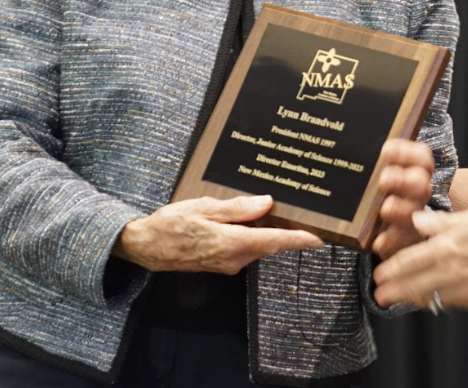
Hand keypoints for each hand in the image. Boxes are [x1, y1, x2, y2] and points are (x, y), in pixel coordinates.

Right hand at [112, 195, 323, 274]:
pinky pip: (245, 247)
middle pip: (269, 242)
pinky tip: (247, 218)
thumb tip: (267, 203)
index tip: (320, 238)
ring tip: (270, 206)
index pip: (274, 242)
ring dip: (265, 229)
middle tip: (298, 208)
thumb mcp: (204, 207)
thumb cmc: (171, 224)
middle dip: (284, 227)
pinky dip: (251, 233)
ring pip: (257, 244)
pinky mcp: (223, 263)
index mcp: (232, 243)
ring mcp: (229, 263)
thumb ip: (238, 208)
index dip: (299, 239)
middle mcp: (234, 258)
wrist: (146, 247)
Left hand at [372, 139, 435, 259]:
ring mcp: (413, 217)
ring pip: (414, 212)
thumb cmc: (374, 194)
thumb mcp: (373, 174)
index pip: (421, 157)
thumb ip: (369, 163)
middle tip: (384, 180)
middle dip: (403, 180)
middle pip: (420, 183)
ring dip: (400, 209)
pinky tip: (378, 241)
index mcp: (413, 171)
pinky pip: (403, 240)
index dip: (407, 152)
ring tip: (385, 209)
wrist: (380, 229)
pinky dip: (390, 240)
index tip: (386, 151)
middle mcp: (417, 193)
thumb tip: (345, 143)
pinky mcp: (404, 240)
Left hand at [373, 206, 467, 309]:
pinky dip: (437, 302)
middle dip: (395, 291)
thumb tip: (417, 219)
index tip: (378, 275)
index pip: (411, 261)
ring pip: (432, 297)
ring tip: (400, 300)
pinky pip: (451, 302)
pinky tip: (434, 301)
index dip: (392, 269)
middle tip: (380, 295)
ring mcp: (466, 288)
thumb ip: (442, 222)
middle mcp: (453, 271)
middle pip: (416, 284)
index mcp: (448, 247)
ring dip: (413, 299)